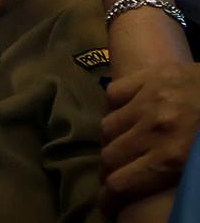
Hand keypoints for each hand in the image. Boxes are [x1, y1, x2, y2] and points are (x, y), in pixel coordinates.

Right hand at [98, 63, 199, 213]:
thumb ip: (174, 170)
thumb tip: (151, 180)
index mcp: (172, 156)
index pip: (121, 183)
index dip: (108, 199)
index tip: (107, 206)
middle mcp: (153, 129)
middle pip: (109, 157)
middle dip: (109, 171)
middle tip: (116, 176)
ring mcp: (149, 99)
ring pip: (108, 126)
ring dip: (113, 140)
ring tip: (123, 144)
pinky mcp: (150, 76)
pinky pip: (114, 94)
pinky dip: (116, 105)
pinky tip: (127, 112)